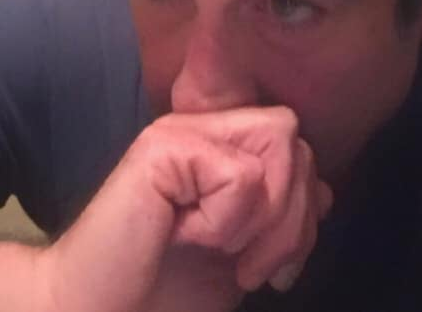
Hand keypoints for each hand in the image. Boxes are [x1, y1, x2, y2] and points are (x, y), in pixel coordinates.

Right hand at [40, 106, 332, 311]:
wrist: (96, 311)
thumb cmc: (166, 288)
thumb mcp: (244, 250)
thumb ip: (279, 214)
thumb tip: (325, 192)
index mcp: (220, 144)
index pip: (294, 142)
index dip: (303, 203)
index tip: (277, 264)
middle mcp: (202, 127)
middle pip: (293, 137)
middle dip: (292, 218)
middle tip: (251, 266)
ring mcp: (181, 131)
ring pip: (279, 144)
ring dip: (264, 220)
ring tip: (224, 253)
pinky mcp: (163, 148)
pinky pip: (240, 177)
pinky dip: (226, 224)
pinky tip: (188, 238)